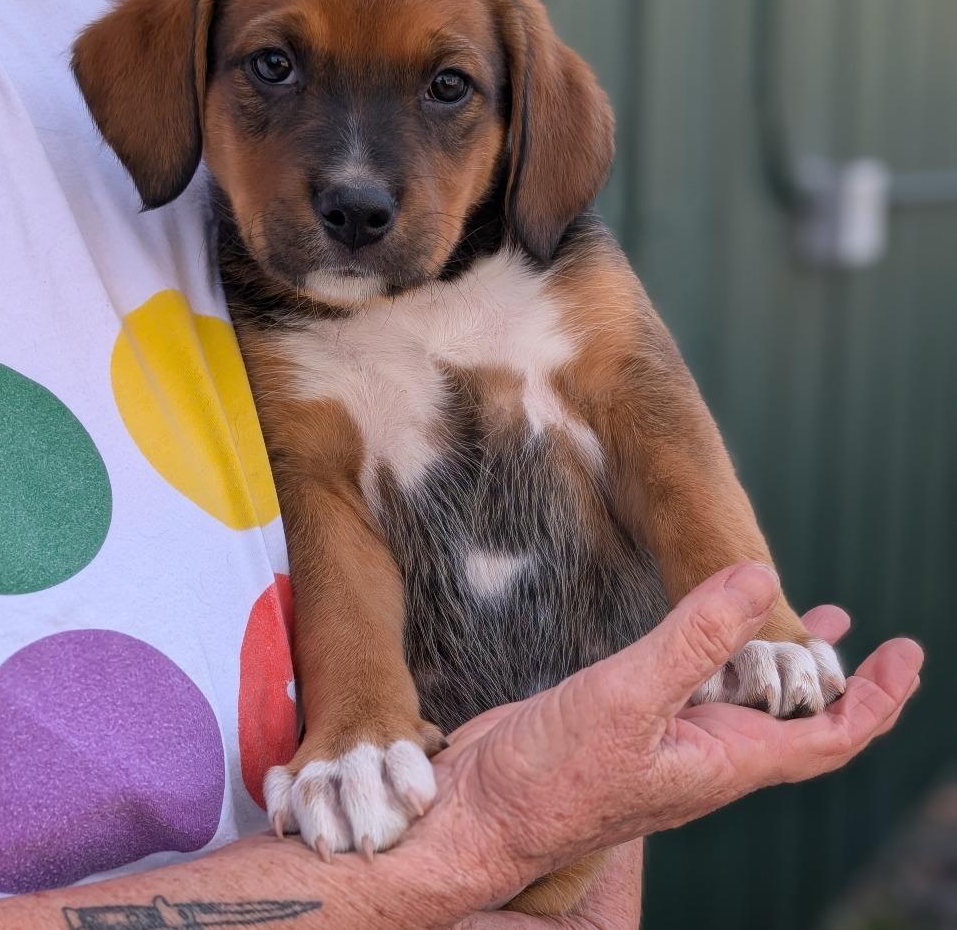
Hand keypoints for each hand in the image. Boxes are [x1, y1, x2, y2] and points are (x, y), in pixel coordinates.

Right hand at [413, 563, 920, 914]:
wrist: (483, 808)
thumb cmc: (552, 776)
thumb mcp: (629, 698)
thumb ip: (694, 640)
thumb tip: (762, 579)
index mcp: (724, 761)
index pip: (829, 737)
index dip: (876, 697)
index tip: (906, 653)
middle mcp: (705, 754)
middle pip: (794, 719)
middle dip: (834, 676)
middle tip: (860, 631)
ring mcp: (666, 740)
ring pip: (741, 700)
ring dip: (776, 661)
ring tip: (797, 619)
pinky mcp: (627, 721)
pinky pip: (693, 686)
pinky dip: (716, 653)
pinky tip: (703, 632)